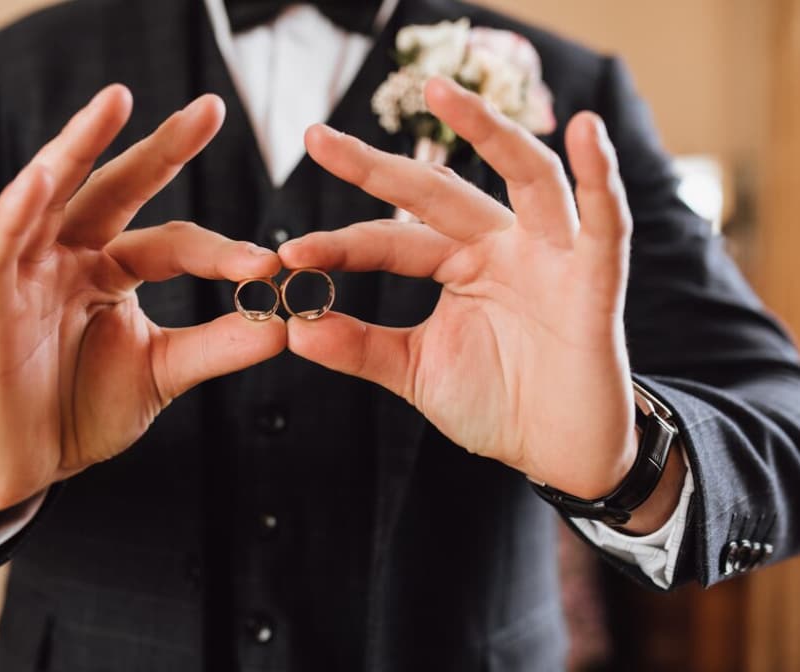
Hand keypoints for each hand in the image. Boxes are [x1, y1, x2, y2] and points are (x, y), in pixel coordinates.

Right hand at [0, 87, 285, 525]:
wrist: (28, 466)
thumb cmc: (84, 411)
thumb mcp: (163, 372)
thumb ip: (217, 345)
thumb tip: (286, 323)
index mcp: (113, 271)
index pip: (174, 243)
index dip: (222, 250)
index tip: (272, 264)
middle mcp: (70, 257)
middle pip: (115, 189)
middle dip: (160, 149)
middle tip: (209, 108)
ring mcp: (26, 271)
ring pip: (50, 196)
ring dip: (78, 147)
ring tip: (114, 102)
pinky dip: (17, 210)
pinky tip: (43, 176)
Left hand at [282, 76, 642, 505]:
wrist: (557, 449)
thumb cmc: (496, 401)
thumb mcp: (416, 371)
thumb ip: (361, 348)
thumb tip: (294, 329)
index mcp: (458, 263)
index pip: (390, 239)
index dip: (340, 244)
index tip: (286, 254)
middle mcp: (500, 245)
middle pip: (438, 190)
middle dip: (378, 163)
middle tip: (315, 136)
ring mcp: (549, 255)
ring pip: (524, 176)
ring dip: (487, 130)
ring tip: (441, 92)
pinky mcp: (595, 279)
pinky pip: (604, 223)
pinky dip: (601, 180)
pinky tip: (586, 133)